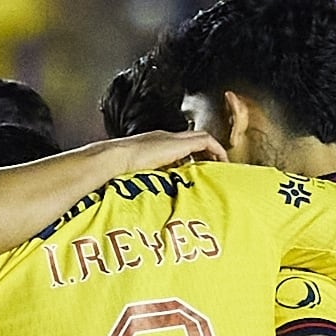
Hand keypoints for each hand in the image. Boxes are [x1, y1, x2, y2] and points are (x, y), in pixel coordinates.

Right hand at [100, 129, 221, 173]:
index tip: (197, 170)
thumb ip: (150, 180)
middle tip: (213, 167)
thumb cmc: (118, 171)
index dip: (190, 156)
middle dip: (205, 152)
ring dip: (212, 151)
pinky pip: (206, 141)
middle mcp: (165, 137)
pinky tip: (221, 164)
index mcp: (154, 144)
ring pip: (201, 137)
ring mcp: (172, 138)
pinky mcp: (179, 143)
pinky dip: (216, 150)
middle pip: (192, 138)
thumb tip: (155, 198)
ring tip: (219, 167)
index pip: (178, 145)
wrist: (115, 159)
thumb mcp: (137, 176)